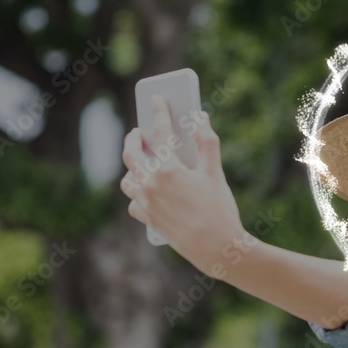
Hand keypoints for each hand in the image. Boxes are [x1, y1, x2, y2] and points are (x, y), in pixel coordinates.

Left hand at [120, 96, 246, 272]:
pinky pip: (134, 203)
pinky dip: (139, 195)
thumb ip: (206, 142)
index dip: (159, 111)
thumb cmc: (219, 210)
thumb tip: (200, 117)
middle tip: (139, 132)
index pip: (161, 132)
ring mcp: (147, 203)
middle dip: (133, 139)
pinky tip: (147, 192)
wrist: (216, 248)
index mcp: (168, 168)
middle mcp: (151, 184)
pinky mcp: (148, 220)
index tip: (157, 99)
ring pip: (128, 180)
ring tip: (141, 162)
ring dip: (133, 168)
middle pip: (132, 154)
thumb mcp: (215, 173)